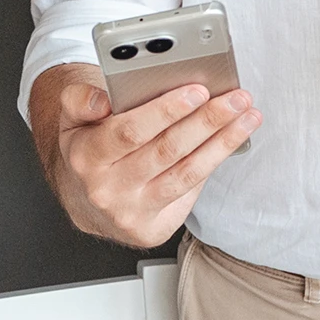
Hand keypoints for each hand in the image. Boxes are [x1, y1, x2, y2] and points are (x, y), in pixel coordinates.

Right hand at [34, 66, 259, 249]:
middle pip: (166, 151)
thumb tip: (102, 99)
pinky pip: (189, 191)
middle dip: (207, 121)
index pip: (129, 131)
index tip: (197, 90)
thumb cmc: (89, 150)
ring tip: (246, 116)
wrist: (86, 201)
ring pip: (185, 173)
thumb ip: (79, 100)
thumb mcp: (72, 119)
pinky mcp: (152, 228)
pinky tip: (231, 140)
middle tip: (236, 98)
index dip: (166, 111)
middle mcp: (107, 188)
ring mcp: (130, 212)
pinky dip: (213, 162)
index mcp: (86, 156)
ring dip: (222, 142)